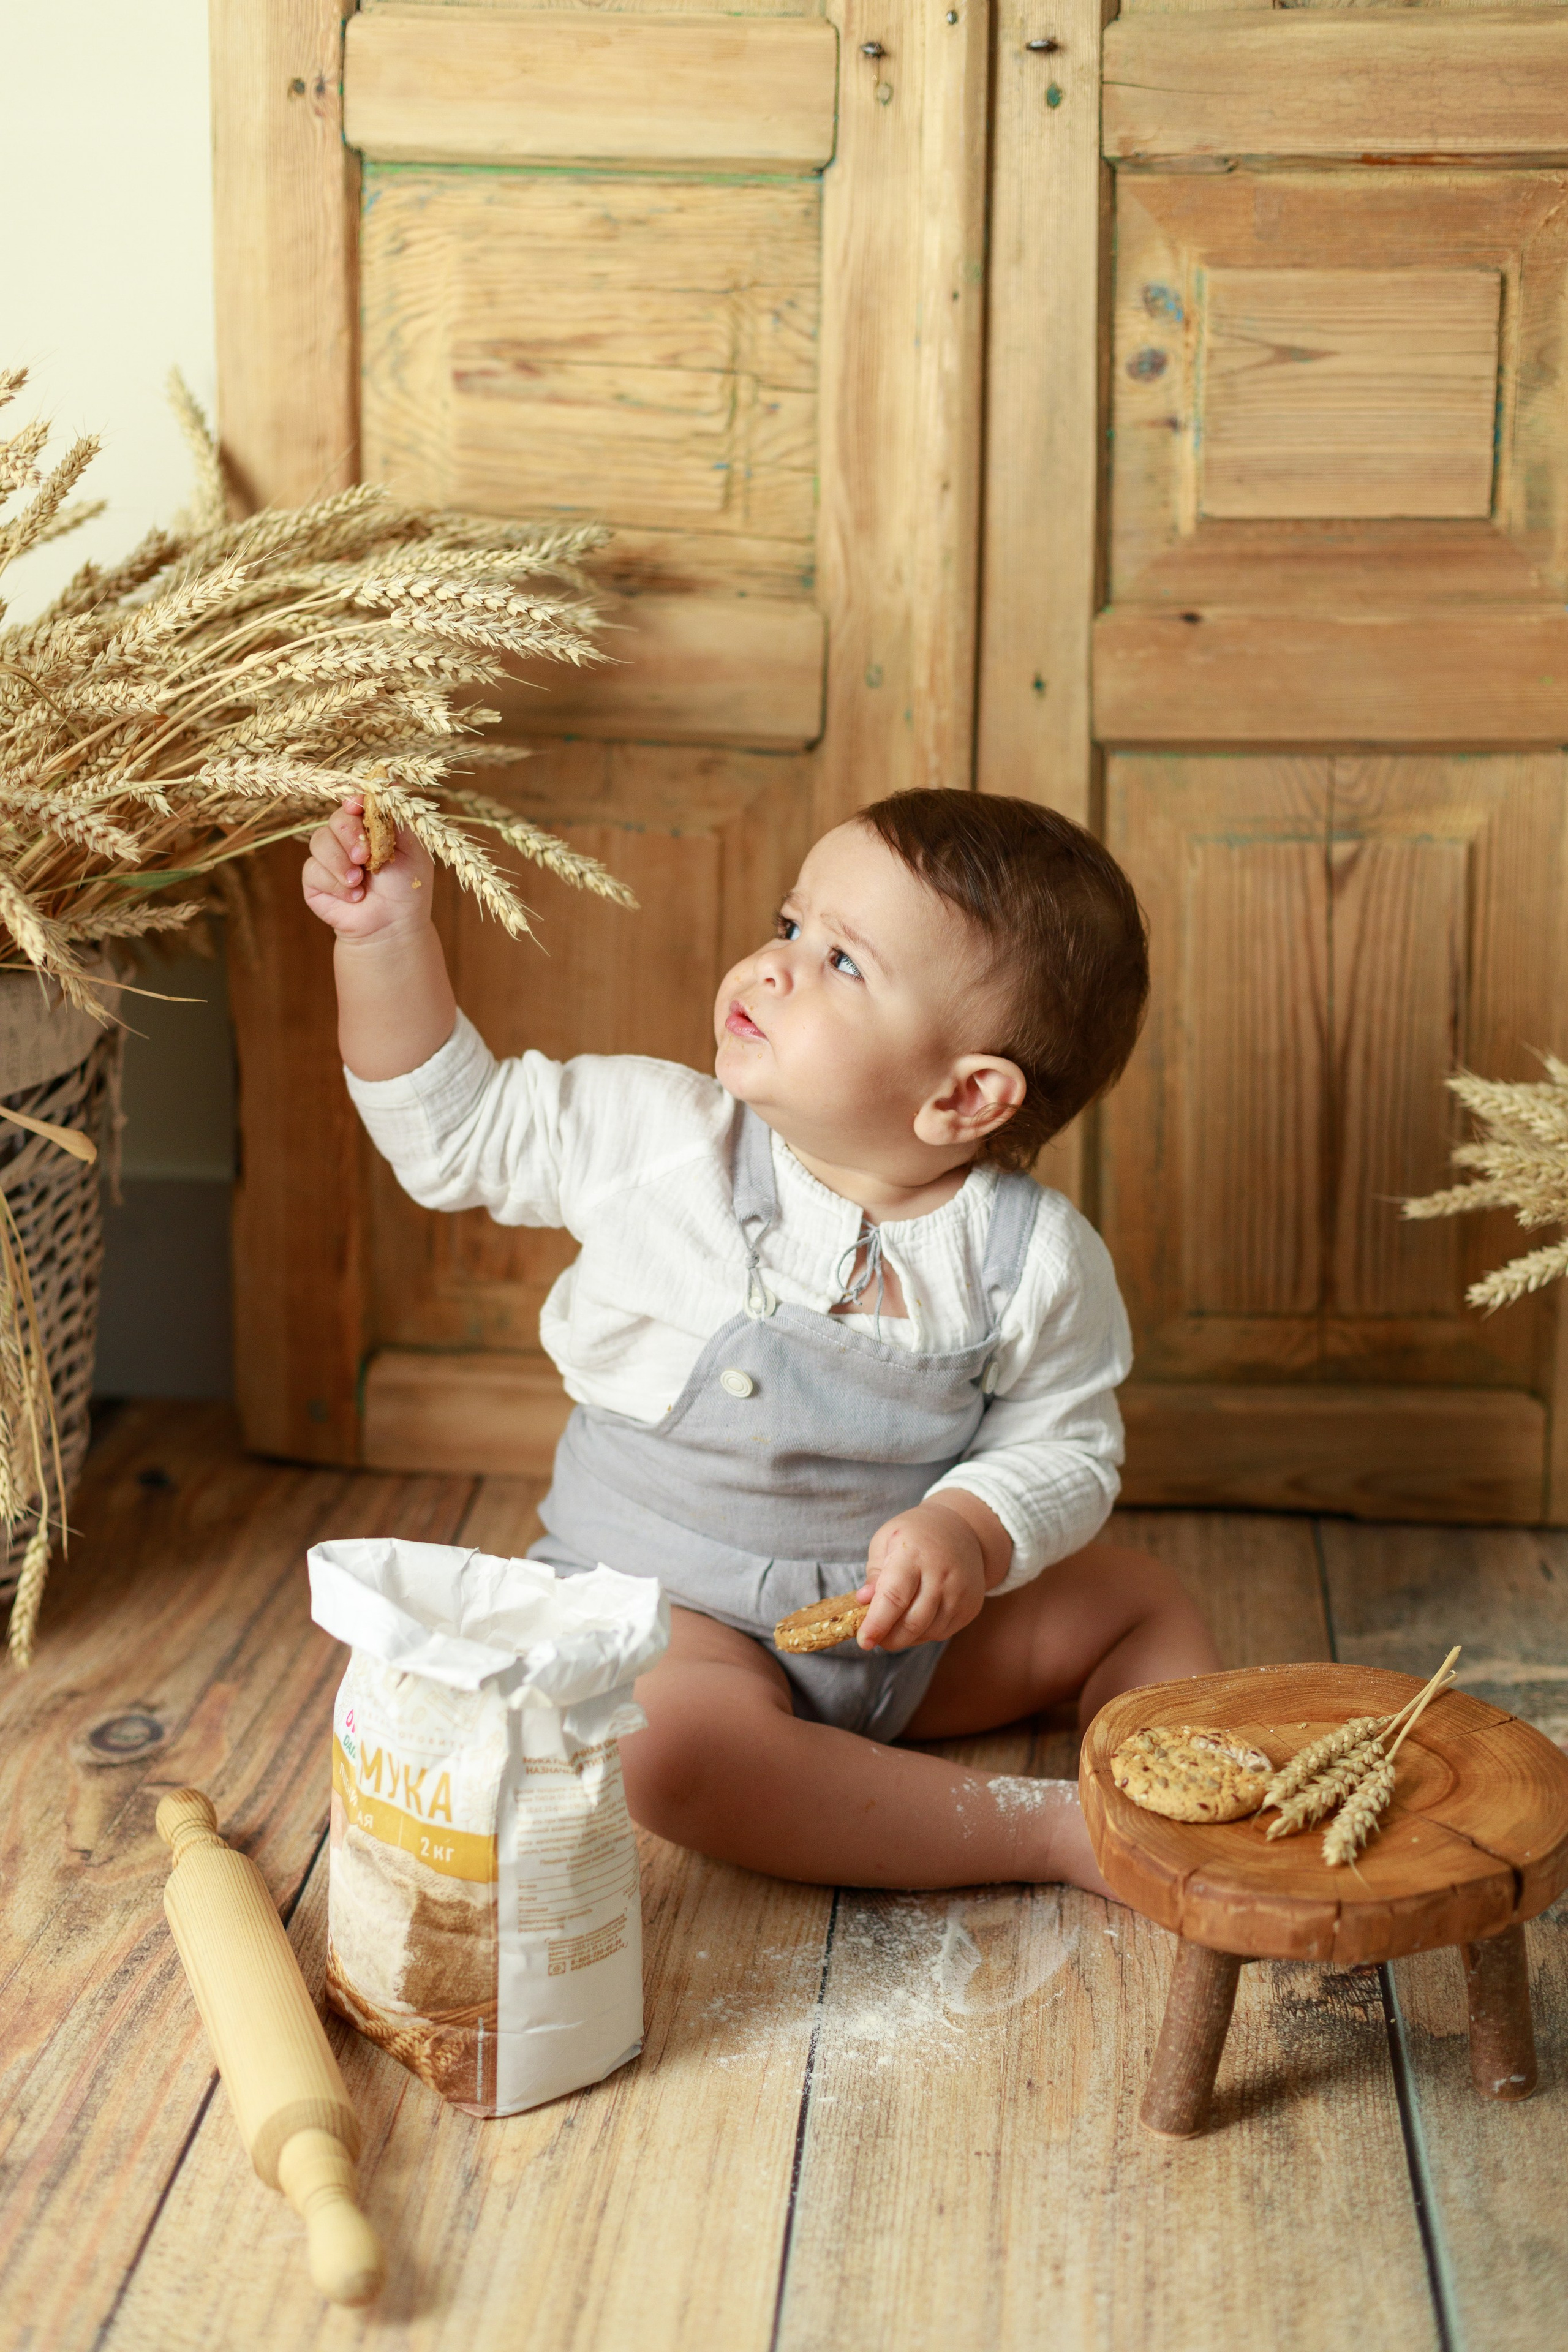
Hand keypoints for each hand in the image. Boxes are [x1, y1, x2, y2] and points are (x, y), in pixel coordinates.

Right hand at [302, 795, 434, 940]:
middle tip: (364, 857)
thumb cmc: (407, 888)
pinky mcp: (314, 880)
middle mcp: (347, 838)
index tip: (359, 806)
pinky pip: (313, 869)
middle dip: (349, 835)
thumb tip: (390, 781)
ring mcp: (328, 858)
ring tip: (359, 881)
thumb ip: (398, 817)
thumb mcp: (412, 849)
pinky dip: (335, 883)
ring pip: (319, 841)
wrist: (393, 926)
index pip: (354, 801)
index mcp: (370, 827)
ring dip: (340, 862)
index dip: (353, 801)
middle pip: (335, 819)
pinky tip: (353, 896)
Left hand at [856, 1503, 987, 1651]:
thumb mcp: (886, 1540)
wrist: (965, 1530)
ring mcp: (959, 1593)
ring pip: (927, 1632)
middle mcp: (941, 1576)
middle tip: (873, 1637)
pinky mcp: (970, 1607)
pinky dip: (923, 1634)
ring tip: (893, 1624)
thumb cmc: (916, 1534)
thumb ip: (874, 1572)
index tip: (863, 1641)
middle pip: (912, 1623)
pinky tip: (915, 1619)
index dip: (877, 1623)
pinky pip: (942, 1633)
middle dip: (888, 1638)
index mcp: (914, 1555)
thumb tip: (863, 1601)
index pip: (894, 1597)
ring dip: (905, 1637)